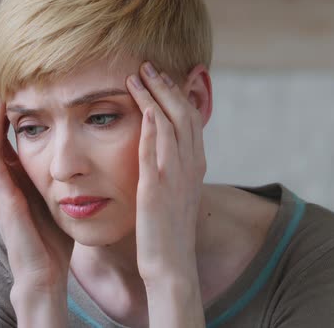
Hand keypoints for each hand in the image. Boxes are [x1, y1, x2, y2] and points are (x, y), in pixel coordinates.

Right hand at [0, 102, 73, 292]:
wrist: (46, 273)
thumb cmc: (54, 241)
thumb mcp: (60, 203)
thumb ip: (62, 182)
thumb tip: (83, 163)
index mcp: (22, 182)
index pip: (15, 142)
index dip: (19, 118)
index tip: (28, 92)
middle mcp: (7, 184)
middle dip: (1, 114)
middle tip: (7, 85)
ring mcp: (1, 193)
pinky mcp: (3, 204)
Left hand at [126, 62, 206, 284]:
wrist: (171, 266)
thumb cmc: (168, 234)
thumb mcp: (175, 197)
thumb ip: (171, 173)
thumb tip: (161, 158)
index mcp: (195, 168)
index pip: (189, 121)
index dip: (175, 95)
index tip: (160, 77)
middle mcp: (191, 168)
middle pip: (183, 115)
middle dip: (165, 87)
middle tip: (148, 66)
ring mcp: (175, 177)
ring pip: (171, 126)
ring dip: (155, 97)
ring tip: (138, 76)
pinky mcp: (157, 189)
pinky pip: (157, 151)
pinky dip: (152, 127)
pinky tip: (145, 108)